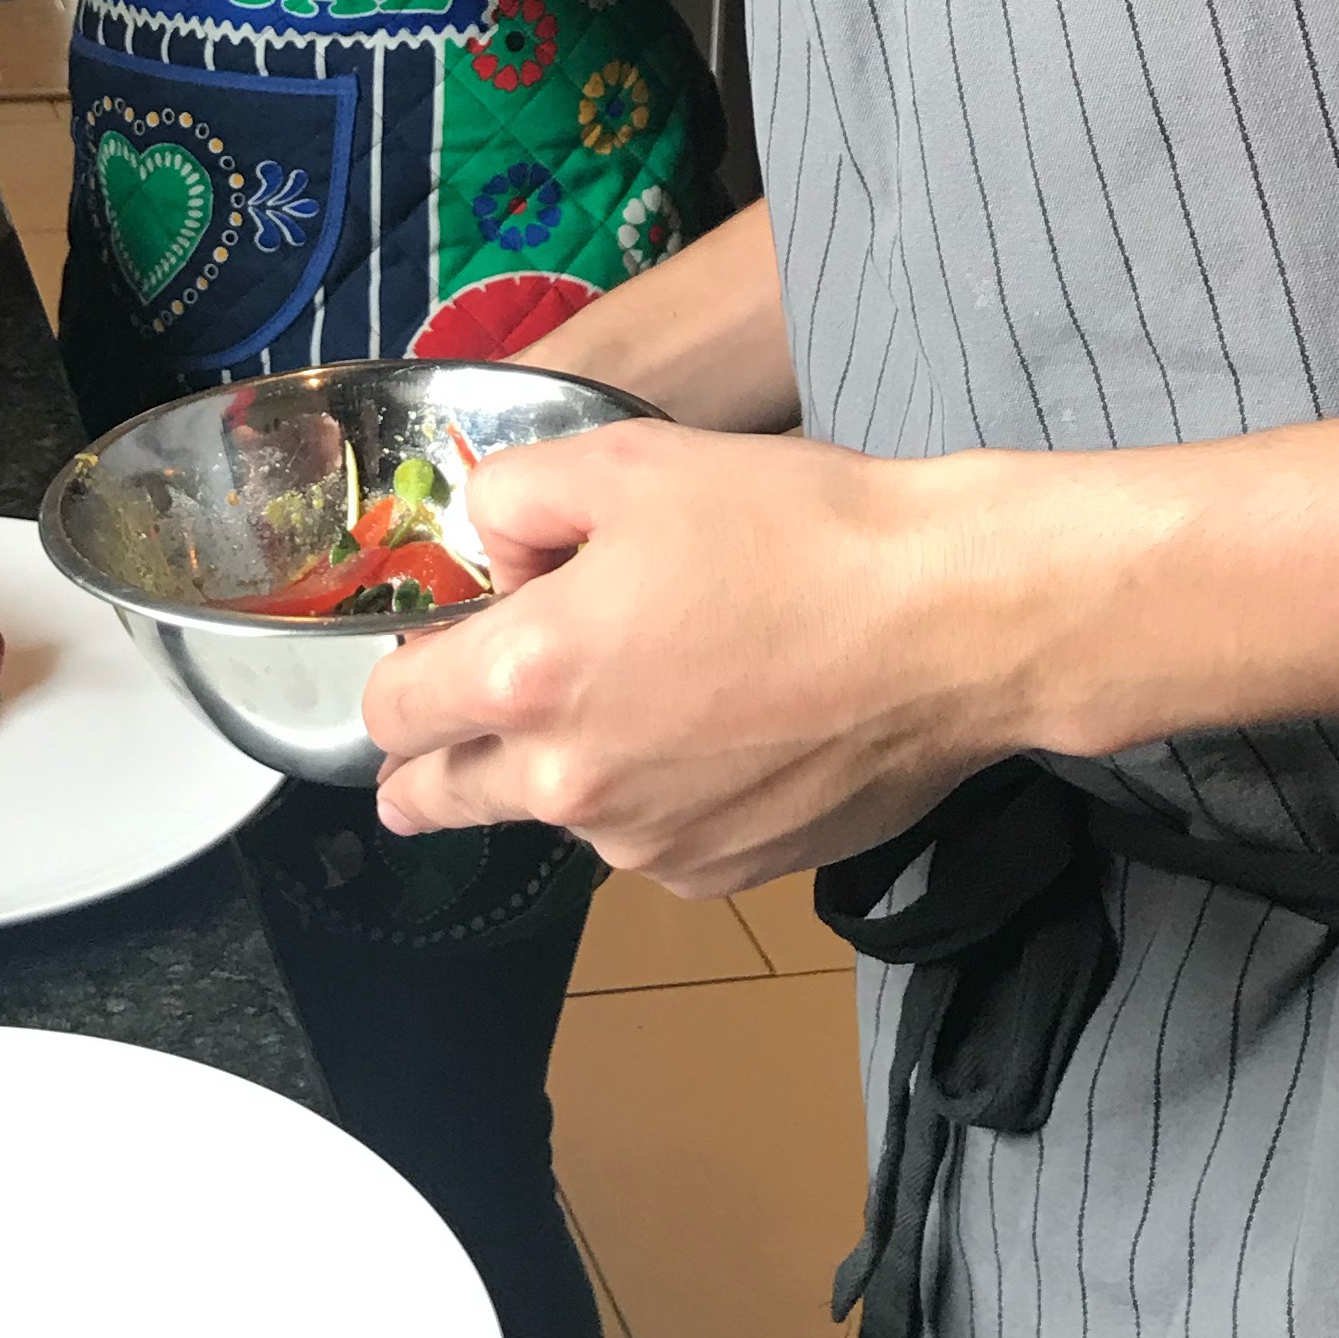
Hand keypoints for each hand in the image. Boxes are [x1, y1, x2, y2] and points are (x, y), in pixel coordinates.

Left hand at [360, 418, 1040, 893]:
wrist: (949, 622)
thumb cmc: (792, 530)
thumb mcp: (624, 462)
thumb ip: (513, 501)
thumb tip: (495, 556)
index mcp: (525, 679)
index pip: (389, 715)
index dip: (399, 675)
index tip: (430, 655)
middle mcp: (570, 787)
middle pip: (442, 797)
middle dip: (434, 763)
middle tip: (457, 726)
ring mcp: (647, 846)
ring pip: (560, 814)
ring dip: (570, 767)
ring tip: (660, 683)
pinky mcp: (722, 876)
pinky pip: (650, 839)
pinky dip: (658, 797)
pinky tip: (722, 731)